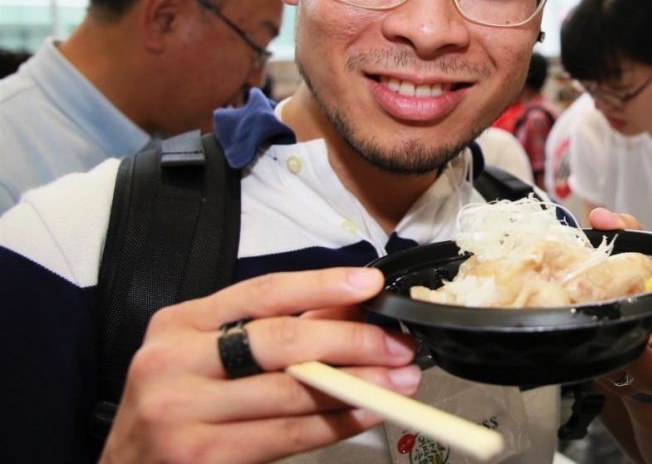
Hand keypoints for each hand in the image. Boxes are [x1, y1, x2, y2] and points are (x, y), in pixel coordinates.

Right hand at [101, 267, 419, 462]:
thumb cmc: (177, 405)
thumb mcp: (208, 354)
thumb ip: (275, 327)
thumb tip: (350, 302)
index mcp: (179, 324)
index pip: (261, 293)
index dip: (321, 285)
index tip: (370, 284)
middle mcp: (174, 364)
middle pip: (280, 342)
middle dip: (351, 340)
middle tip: (397, 345)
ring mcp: (183, 414)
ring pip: (291, 394)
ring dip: (356, 386)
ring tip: (398, 382)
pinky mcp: (204, 458)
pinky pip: (286, 436)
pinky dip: (334, 424)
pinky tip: (365, 413)